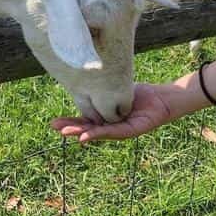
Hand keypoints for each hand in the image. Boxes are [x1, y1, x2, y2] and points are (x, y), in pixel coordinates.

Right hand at [51, 84, 171, 141]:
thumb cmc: (139, 94)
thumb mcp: (114, 90)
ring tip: (66, 132)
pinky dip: (98, 133)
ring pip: (98, 132)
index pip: (84, 121)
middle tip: (54, 127)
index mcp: (104, 118)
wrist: (162, 98)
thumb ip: (100, 92)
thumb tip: (81, 80)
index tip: (53, 123)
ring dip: (81, 133)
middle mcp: (110, 127)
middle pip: (88, 129)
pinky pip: (113, 132)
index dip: (69, 122)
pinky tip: (86, 136)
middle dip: (71, 128)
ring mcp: (121, 131)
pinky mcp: (132, 131)